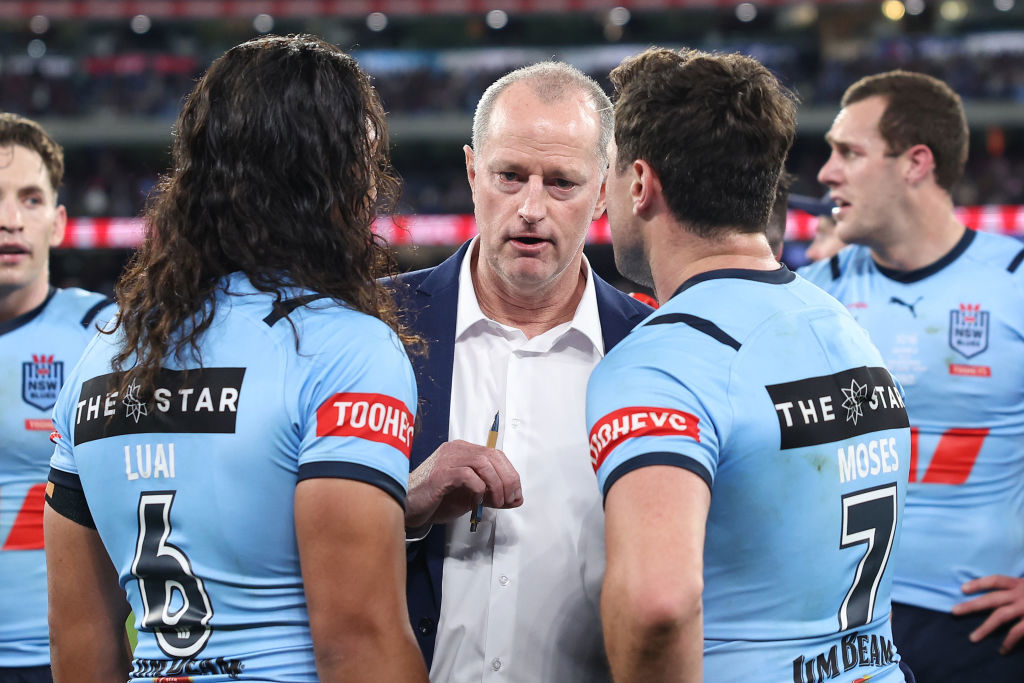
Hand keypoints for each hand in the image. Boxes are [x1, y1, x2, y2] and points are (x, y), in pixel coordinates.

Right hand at [405, 440, 522, 529]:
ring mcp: (446, 459)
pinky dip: (478, 489)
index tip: (516, 494)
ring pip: (482, 462)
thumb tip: (516, 499)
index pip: (495, 454)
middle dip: (507, 479)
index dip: (510, 474)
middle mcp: (456, 450)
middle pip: (492, 456)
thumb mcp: (471, 497)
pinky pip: (467, 475)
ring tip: (495, 502)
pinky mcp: (440, 474)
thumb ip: (492, 495)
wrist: (409, 508)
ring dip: (495, 484)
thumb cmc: (437, 500)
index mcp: (463, 451)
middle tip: (509, 500)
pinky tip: (475, 501)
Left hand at [952, 574, 1023, 654]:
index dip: (979, 583)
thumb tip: (1006, 594)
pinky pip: (1017, 632)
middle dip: (972, 605)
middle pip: (991, 598)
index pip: (996, 580)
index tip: (963, 588)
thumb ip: (1020, 587)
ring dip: (985, 628)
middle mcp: (1022, 593)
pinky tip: (1002, 650)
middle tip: (954, 611)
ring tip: (973, 638)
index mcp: (1021, 583)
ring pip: (1000, 616)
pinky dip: (1009, 642)